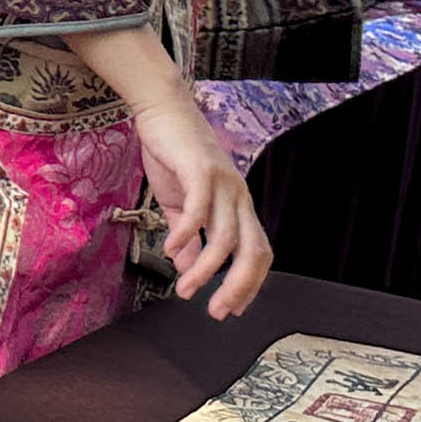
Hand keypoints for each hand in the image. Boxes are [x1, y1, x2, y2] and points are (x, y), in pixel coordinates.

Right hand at [134, 95, 268, 320]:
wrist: (163, 110)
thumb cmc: (173, 154)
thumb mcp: (179, 202)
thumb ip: (186, 235)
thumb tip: (186, 267)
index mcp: (237, 206)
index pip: (257, 253)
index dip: (249, 284)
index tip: (231, 309)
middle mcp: (238, 197)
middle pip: (251, 251)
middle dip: (237, 287)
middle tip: (216, 311)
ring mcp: (223, 184)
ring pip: (224, 237)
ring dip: (205, 269)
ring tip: (184, 288)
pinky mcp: (201, 170)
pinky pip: (199, 210)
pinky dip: (186, 234)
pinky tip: (168, 249)